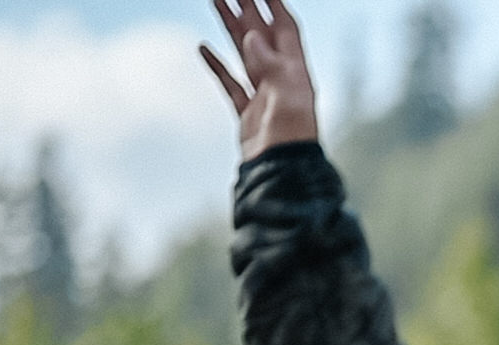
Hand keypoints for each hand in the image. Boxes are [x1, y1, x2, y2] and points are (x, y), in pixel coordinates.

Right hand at [200, 0, 319, 160]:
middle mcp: (280, 78)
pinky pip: (230, 81)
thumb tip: (253, 36)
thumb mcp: (286, 97)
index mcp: (295, 71)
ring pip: (243, 52)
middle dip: (248, 6)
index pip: (285, 27)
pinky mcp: (247, 111)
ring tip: (216, 1)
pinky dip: (217, 64)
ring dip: (231, 26)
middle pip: (261, 33)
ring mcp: (263, 94)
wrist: (282, 173)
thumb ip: (271, 65)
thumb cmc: (291, 136)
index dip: (274, 4)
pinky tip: (203, 48)